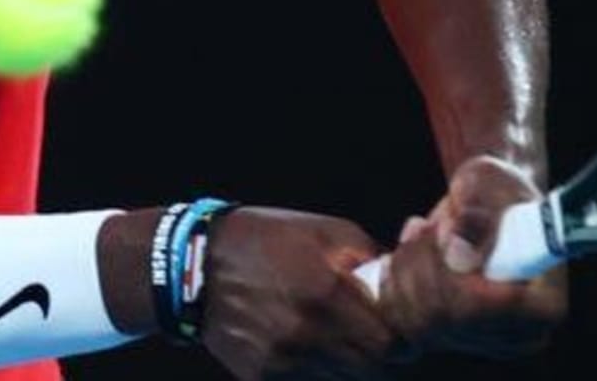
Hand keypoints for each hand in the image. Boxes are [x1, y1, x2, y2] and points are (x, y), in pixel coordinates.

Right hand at [197, 206, 396, 379]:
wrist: (195, 265)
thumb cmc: (266, 239)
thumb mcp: (323, 230)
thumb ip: (367, 256)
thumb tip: (399, 280)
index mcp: (328, 291)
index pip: (390, 343)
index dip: (401, 340)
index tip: (396, 330)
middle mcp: (308, 332)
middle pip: (371, 371)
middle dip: (379, 357)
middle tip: (372, 338)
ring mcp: (284, 359)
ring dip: (348, 365)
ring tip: (337, 338)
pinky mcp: (263, 376)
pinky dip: (315, 371)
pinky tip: (305, 344)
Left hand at [375, 154, 567, 360]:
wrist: (486, 203)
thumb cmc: (495, 189)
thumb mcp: (489, 182)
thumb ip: (478, 211)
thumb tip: (458, 255)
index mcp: (545, 304)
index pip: (488, 310)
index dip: (450, 272)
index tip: (442, 227)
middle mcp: (517, 335)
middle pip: (446, 318)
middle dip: (422, 263)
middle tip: (427, 225)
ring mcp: (482, 341)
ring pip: (418, 322)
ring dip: (405, 269)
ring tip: (419, 231)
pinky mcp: (448, 339)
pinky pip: (401, 327)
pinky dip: (392, 286)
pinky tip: (403, 254)